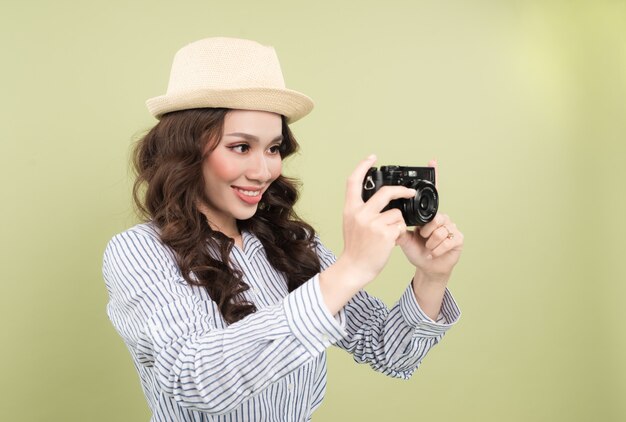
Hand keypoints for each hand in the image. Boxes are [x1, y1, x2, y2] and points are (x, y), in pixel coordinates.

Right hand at [338, 154, 416, 285]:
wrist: (354, 268)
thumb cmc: (355, 248)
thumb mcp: (351, 223)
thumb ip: (362, 210)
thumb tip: (381, 199)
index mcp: (350, 209)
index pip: (353, 181)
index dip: (363, 166)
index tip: (372, 157)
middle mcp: (360, 214)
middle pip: (386, 192)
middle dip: (402, 190)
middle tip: (409, 192)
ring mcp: (373, 224)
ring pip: (397, 213)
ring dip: (399, 223)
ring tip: (390, 234)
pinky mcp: (385, 234)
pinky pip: (401, 226)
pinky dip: (400, 233)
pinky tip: (391, 241)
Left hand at [396, 160, 463, 280]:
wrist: (428, 268)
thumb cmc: (417, 250)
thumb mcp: (403, 238)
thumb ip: (397, 227)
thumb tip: (387, 218)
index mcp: (428, 214)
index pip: (431, 194)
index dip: (433, 177)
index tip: (432, 160)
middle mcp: (441, 217)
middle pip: (434, 217)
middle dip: (426, 231)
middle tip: (422, 238)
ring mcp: (451, 227)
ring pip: (439, 230)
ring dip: (430, 242)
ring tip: (427, 247)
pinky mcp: (458, 238)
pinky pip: (446, 240)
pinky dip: (437, 249)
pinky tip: (434, 253)